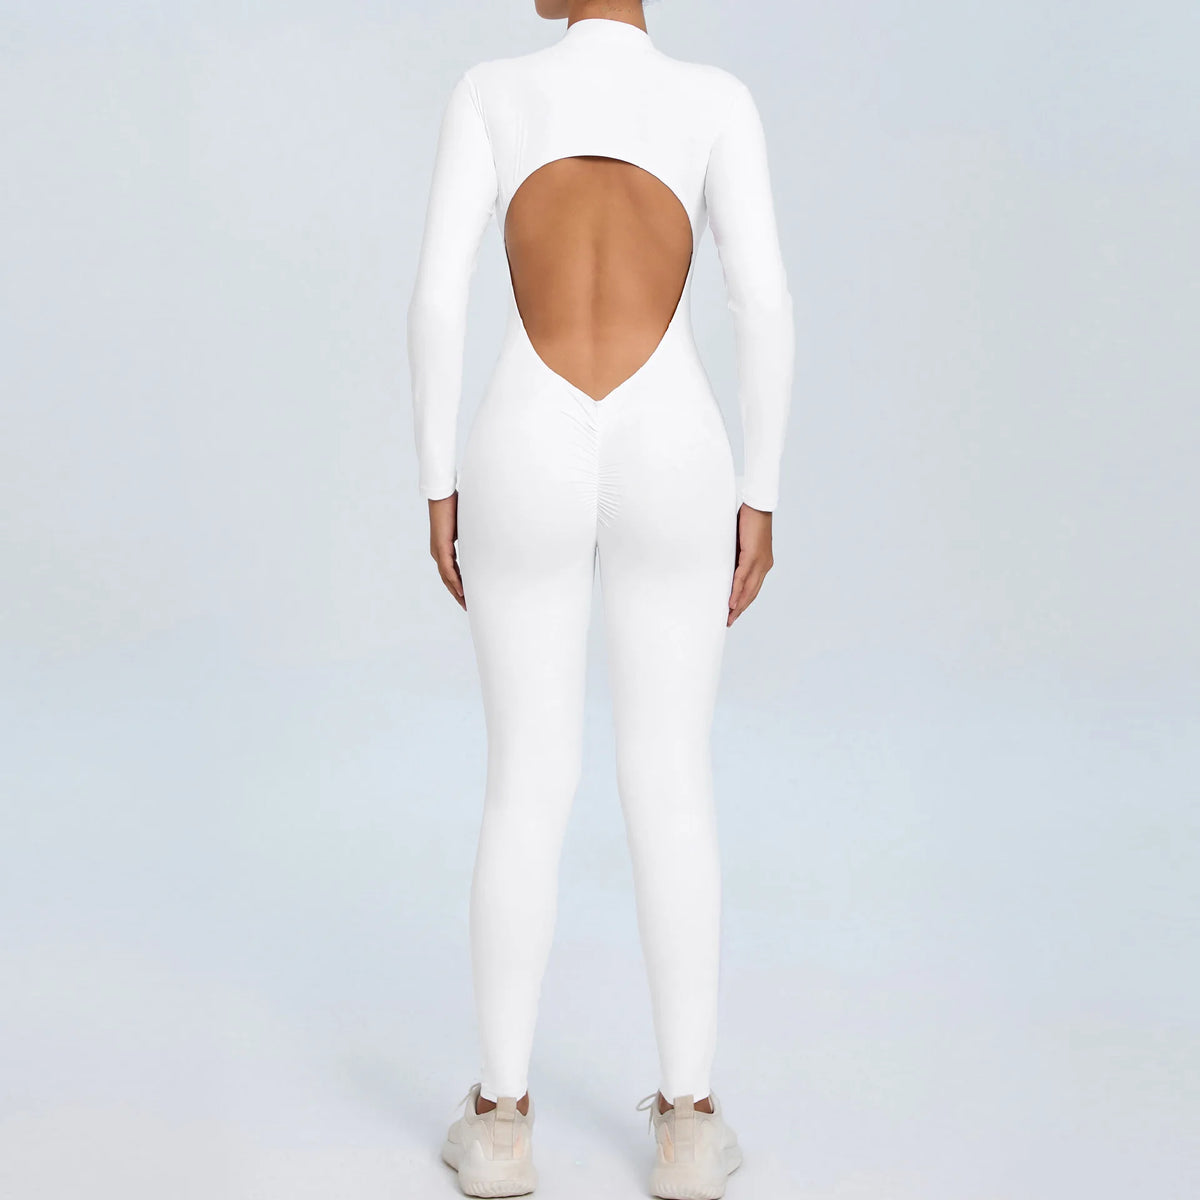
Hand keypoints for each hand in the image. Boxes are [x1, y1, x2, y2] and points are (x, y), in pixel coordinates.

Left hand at [428, 493, 465, 610]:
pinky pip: (448, 569)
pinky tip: (461, 590)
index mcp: (443, 549)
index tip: (466, 595)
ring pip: (447, 577)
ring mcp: (438, 551)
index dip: (458, 584)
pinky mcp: (441, 548)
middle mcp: (438, 553)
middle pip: (447, 579)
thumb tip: (483, 538)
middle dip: (457, 593)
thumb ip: (471, 536)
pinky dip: (454, 581)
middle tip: (466, 606)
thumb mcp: (465, 526)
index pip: (451, 572)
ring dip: (456, 591)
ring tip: (465, 603)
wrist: (442, 496)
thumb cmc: (454, 506)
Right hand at [727, 502, 772, 625]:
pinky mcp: (753, 556)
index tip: (734, 612)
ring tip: (729, 617)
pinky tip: (731, 602)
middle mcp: (764, 565)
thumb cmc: (748, 520)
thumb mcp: (740, 542)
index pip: (753, 587)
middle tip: (730, 621)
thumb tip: (725, 563)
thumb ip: (736, 555)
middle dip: (741, 609)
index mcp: (763, 563)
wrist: (757, 505)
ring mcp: (760, 562)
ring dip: (738, 605)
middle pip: (752, 593)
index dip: (744, 601)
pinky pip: (743, 578)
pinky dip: (737, 591)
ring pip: (748, 589)